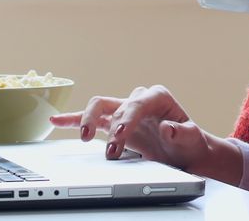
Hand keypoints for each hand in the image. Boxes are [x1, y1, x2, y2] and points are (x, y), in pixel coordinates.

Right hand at [48, 85, 213, 169]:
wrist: (186, 152)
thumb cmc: (189, 143)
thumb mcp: (192, 139)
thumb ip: (182, 133)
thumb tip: (167, 127)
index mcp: (158, 97)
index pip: (137, 103)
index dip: (127, 118)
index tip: (119, 135)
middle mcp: (138, 99)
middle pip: (114, 104)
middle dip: (108, 124)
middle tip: (109, 146)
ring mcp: (124, 111)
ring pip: (98, 108)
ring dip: (88, 121)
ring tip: (84, 137)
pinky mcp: (114, 124)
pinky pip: (91, 119)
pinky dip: (73, 119)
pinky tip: (56, 120)